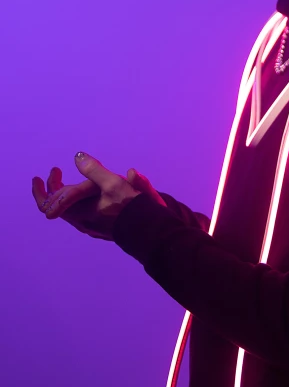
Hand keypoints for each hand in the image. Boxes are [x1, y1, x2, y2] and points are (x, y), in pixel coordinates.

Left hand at [32, 152, 166, 240]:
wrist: (150, 230)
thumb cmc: (131, 206)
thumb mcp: (112, 183)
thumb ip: (94, 169)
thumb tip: (78, 157)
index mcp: (78, 212)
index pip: (48, 204)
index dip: (41, 189)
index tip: (44, 173)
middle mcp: (81, 222)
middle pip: (57, 207)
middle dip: (53, 187)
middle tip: (55, 172)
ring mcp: (91, 226)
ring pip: (70, 210)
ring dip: (65, 193)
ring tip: (70, 180)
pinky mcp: (101, 227)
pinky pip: (81, 213)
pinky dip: (76, 201)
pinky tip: (87, 194)